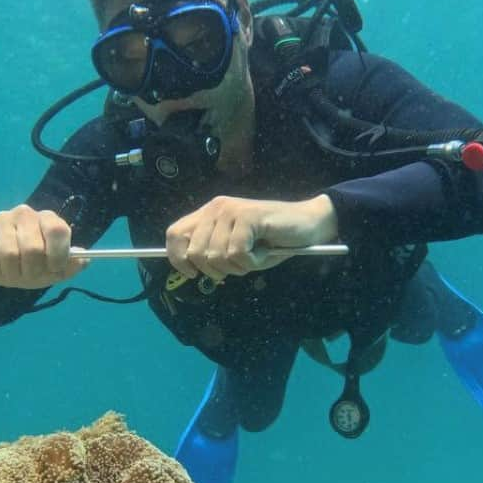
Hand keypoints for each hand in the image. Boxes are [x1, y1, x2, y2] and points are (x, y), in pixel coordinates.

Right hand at [0, 205, 87, 288]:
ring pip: (10, 254)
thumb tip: (83, 260)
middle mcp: (25, 214)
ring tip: (11, 275)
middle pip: (33, 249)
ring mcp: (2, 218)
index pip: (58, 230)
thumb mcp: (52, 269)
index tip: (55, 269)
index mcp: (48, 220)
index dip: (58, 255)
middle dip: (31, 272)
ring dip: (11, 274)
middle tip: (28, 278)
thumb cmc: (30, 264)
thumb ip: (70, 266)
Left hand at [165, 194, 338, 280]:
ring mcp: (231, 210)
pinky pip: (237, 254)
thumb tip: (190, 269)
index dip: (178, 259)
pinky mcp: (248, 217)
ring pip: (217, 256)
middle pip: (195, 252)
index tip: (193, 274)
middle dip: (215, 270)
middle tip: (238, 265)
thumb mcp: (235, 249)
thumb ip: (212, 253)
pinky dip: (252, 262)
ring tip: (255, 255)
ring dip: (238, 267)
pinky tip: (264, 252)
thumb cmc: (272, 241)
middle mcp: (215, 208)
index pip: (174, 235)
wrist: (308, 224)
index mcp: (208, 214)